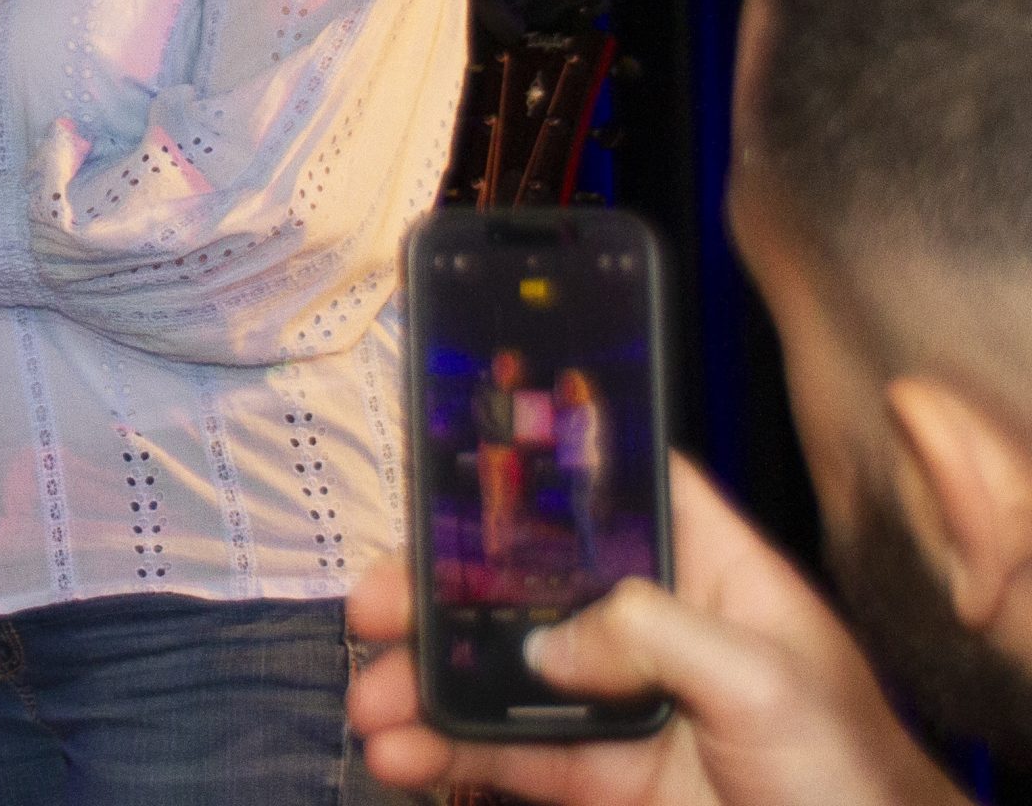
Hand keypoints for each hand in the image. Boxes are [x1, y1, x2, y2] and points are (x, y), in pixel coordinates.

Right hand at [345, 455, 966, 805]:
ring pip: (502, 672)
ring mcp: (625, 705)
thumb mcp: (767, 677)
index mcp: (711, 571)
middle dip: (440, 592)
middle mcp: (657, 626)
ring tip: (377, 705)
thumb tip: (550, 641)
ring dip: (428, 683)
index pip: (615, 489)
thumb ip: (652, 632)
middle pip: (527, 581)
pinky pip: (510, 754)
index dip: (536, 466)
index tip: (452, 463)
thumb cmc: (861, 780)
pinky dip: (448, 752)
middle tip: (376, 608)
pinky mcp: (604, 779)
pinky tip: (407, 754)